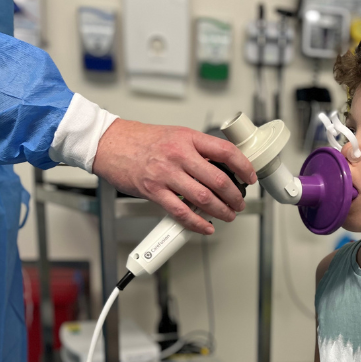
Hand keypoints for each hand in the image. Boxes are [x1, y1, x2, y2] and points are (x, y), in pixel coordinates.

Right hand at [93, 119, 256, 234]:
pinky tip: (206, 226)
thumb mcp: (176, 135)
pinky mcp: (154, 191)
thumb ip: (197, 150)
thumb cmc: (141, 140)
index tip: (250, 177)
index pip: (225, 151)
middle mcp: (179, 155)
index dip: (243, 166)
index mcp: (187, 138)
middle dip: (234, 195)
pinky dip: (197, 223)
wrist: (110, 143)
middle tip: (239, 202)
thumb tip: (221, 167)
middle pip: (218, 179)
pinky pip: (181, 211)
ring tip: (228, 215)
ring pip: (203, 197)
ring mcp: (166, 174)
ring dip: (221, 211)